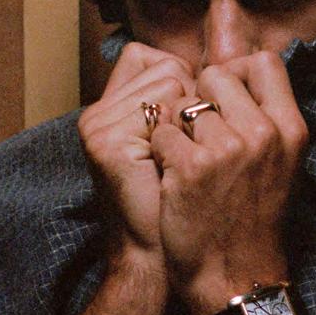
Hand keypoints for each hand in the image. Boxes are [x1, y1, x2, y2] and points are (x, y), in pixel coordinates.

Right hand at [77, 42, 196, 265]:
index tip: (188, 129)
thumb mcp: (172, 147)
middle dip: (191, 103)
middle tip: (186, 152)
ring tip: (176, 161)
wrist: (156, 258)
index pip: (146, 56)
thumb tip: (219, 65)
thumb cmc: (177, 206)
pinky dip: (181, 137)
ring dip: (190, 121)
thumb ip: (176, 104)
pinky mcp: (107, 143)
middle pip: (165, 66)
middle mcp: (96, 114)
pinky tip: (170, 168)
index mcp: (106, 110)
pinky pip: (165, 109)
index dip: (180, 84)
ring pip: (169, 82)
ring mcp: (98, 127)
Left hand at [148, 50, 308, 314]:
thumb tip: (237, 72)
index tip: (222, 100)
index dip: (236, 73)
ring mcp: (226, 149)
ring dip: (176, 130)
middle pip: (217, 75)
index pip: (264, 63)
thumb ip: (265, 121)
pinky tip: (171, 179)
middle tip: (197, 136)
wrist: (236, 280)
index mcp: (291, 130)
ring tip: (185, 164)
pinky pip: (161, 133)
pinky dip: (158, 153)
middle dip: (200, 99)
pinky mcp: (190, 168)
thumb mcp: (280, 166)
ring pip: (183, 105)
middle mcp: (262, 134)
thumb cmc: (252, 225)